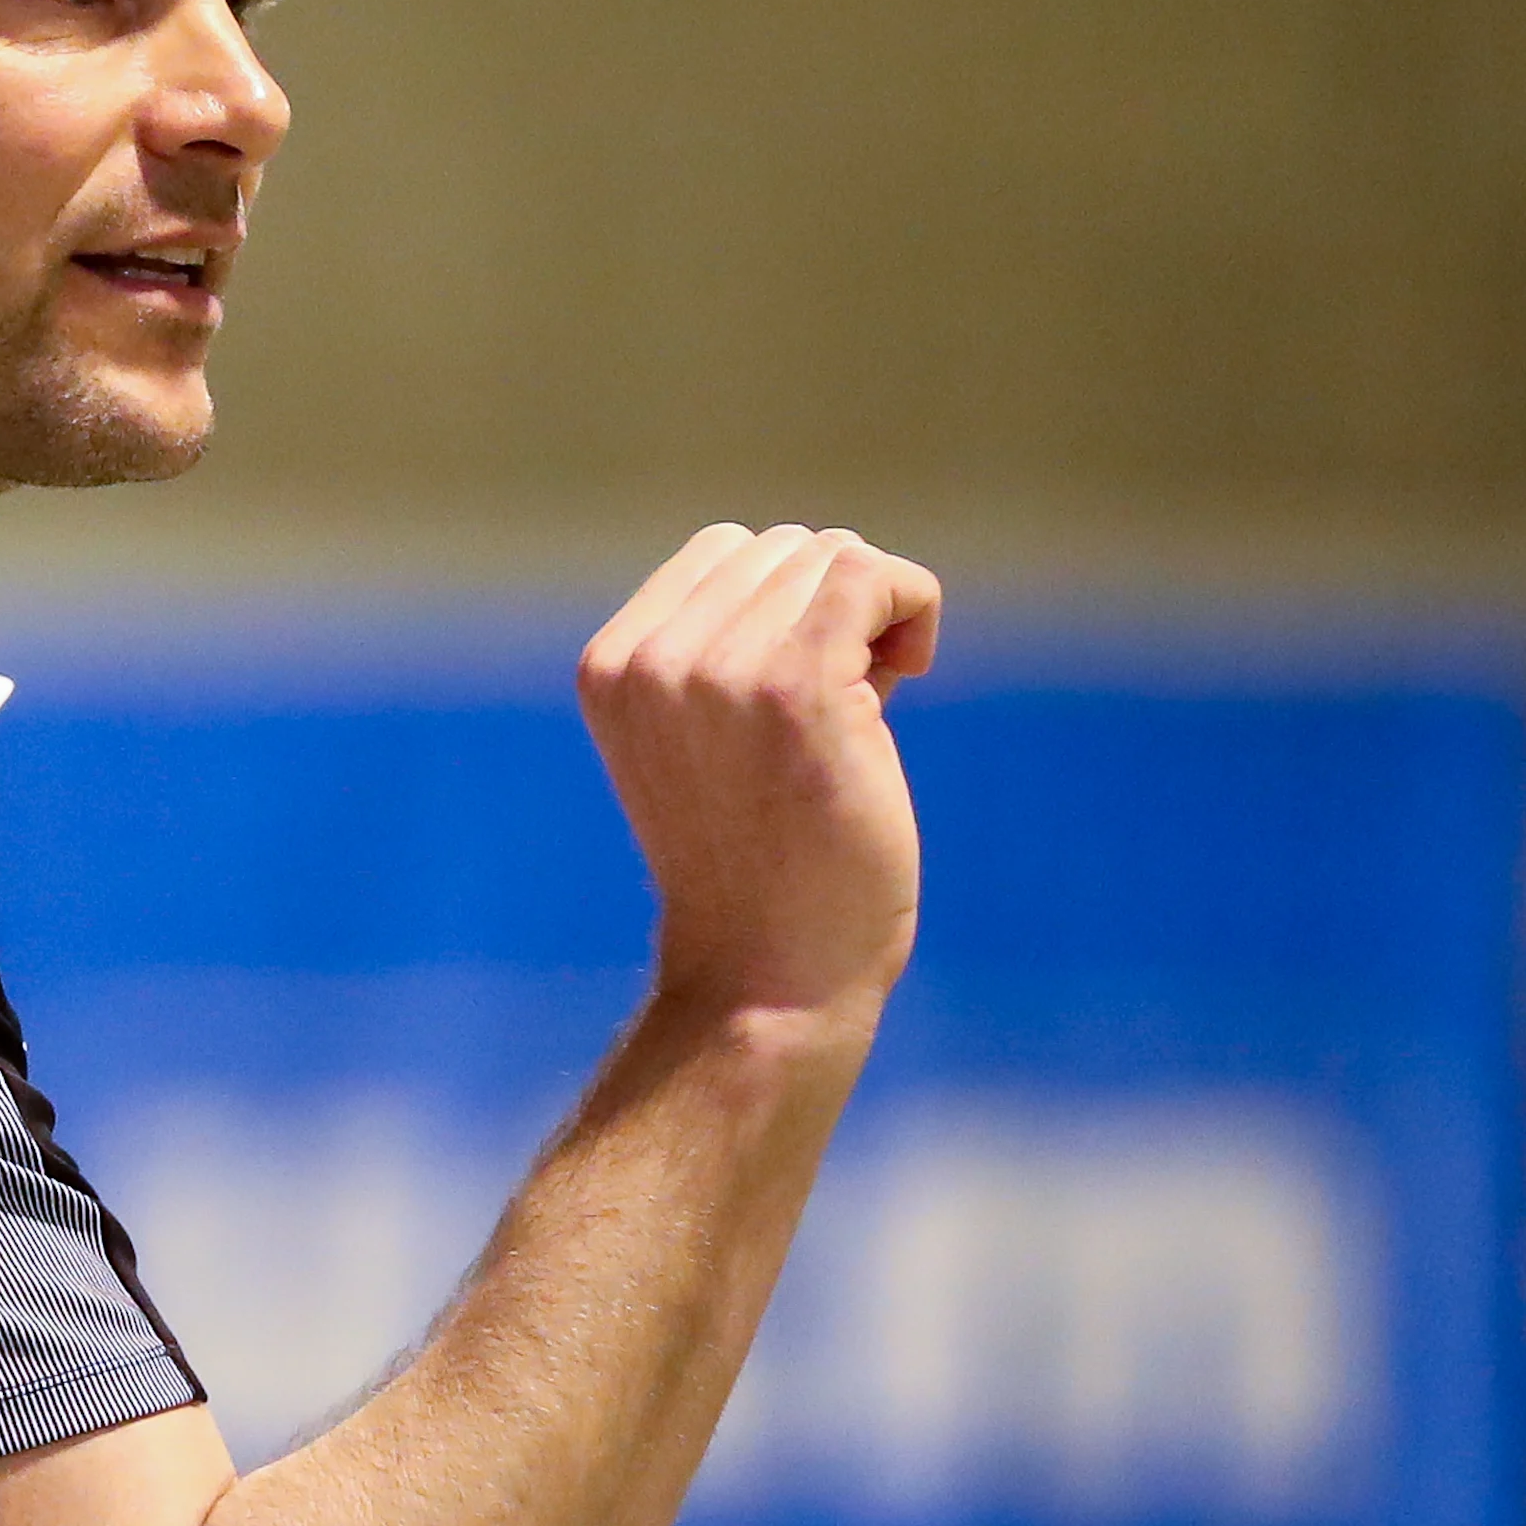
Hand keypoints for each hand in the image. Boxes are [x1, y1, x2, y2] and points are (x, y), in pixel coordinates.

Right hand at [576, 525, 941, 1019]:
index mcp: (611, 665)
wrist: (768, 976)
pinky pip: (872, 577)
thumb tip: (835, 563)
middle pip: (784, 549)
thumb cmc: (760, 870)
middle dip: (836, 611)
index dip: (787, 605)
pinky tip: (914, 668)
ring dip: (878, 617)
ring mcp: (717, 669)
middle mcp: (651, 659)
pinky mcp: (796, 686)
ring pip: (833, 558)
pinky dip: (913, 605)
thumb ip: (727, 652)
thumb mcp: (705, 744)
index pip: (723, 552)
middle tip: (854, 708)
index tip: (814, 688)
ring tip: (878, 700)